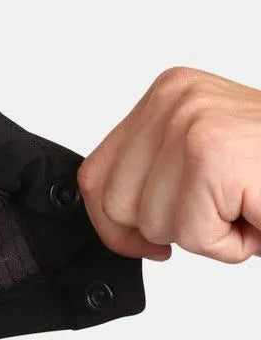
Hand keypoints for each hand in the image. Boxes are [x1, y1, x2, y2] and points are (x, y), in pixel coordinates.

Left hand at [76, 66, 260, 262]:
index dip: (114, 223)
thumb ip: (154, 174)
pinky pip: (194, 235)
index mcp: (169, 95)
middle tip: (223, 209)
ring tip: (246, 205)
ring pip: (155, 224)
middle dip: (168, 229)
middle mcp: (175, 100)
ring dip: (207, 235)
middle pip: (116, 204)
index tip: (145, 240)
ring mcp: (191, 124)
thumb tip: (106, 215)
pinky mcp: (212, 156)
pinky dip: (231, 244)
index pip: (96, 175)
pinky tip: (256, 213)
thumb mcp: (203, 160)